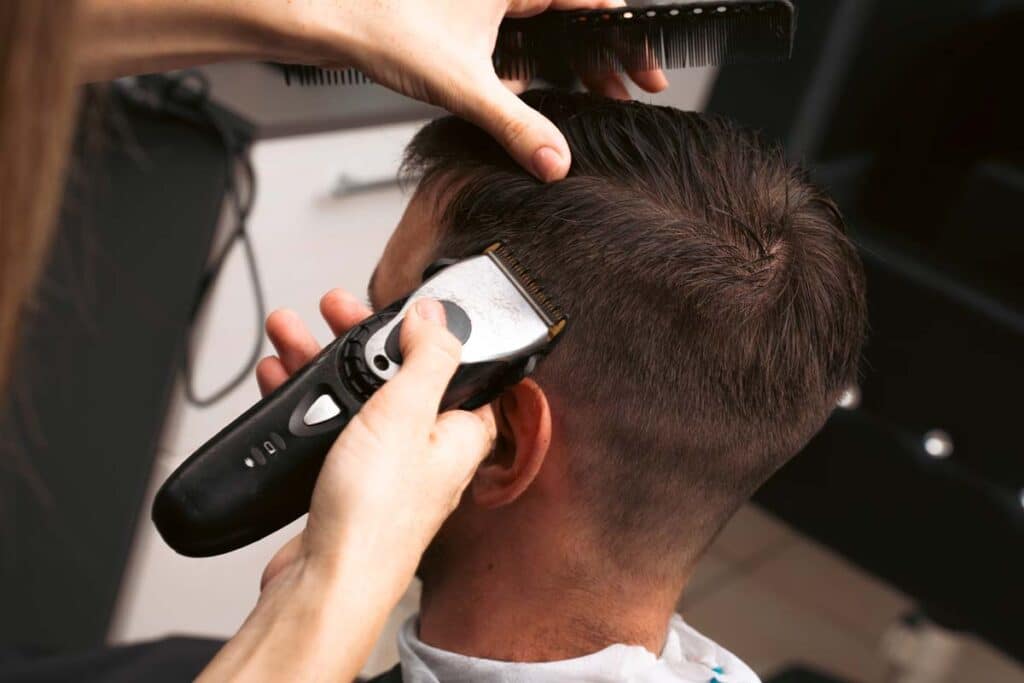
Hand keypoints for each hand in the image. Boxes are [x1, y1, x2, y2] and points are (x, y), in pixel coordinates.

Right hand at [255, 290, 496, 590]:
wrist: (324, 583)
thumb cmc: (374, 517)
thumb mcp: (408, 413)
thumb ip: (429, 357)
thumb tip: (438, 316)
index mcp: (460, 432)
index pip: (457, 367)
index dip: (428, 331)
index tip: (397, 306)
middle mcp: (427, 449)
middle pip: (399, 374)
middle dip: (363, 338)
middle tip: (333, 309)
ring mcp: (384, 465)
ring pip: (358, 397)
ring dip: (325, 359)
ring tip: (291, 330)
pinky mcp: (346, 481)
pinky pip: (329, 426)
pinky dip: (305, 398)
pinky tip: (281, 376)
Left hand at [281, 0, 667, 180]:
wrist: (332, 21)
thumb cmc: (387, 28)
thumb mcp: (464, 86)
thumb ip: (515, 126)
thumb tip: (555, 161)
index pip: (594, 3)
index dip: (626, 42)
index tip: (646, 75)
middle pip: (576, 19)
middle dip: (603, 59)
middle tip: (626, 95)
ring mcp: (486, 3)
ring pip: (547, 30)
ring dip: (570, 64)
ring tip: (593, 99)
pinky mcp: (467, 18)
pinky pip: (516, 40)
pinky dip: (532, 66)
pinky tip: (530, 96)